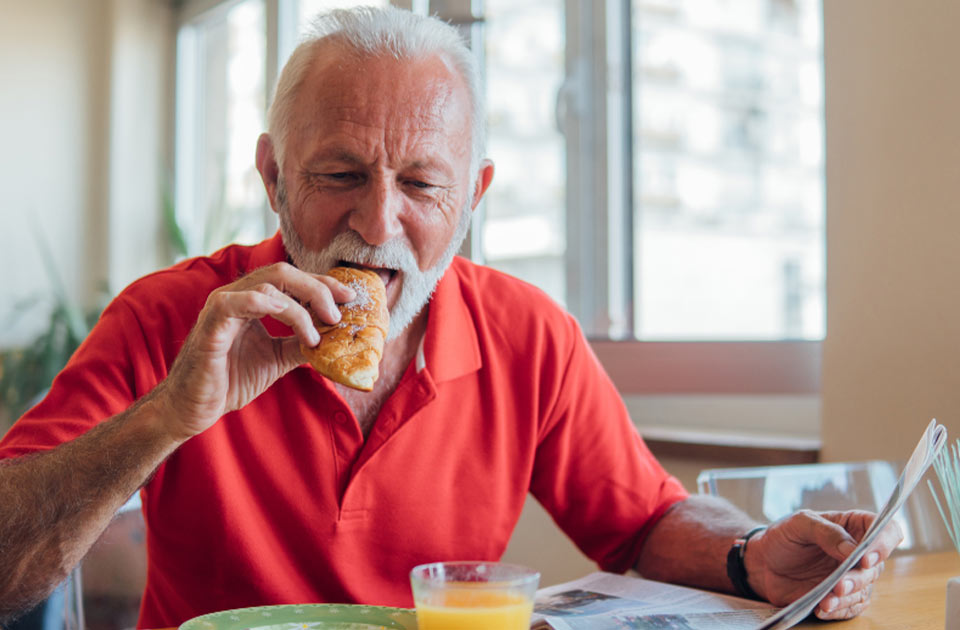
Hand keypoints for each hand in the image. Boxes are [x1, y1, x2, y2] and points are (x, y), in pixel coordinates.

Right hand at [152, 262, 355, 440]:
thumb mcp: (277, 359)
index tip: (350, 298)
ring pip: (268, 284)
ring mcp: (222, 306)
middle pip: (284, 273)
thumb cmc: (230, 380)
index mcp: (252, 300)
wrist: (194, 408)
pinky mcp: (211, 324)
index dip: (323, 284)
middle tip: (339, 313)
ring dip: (301, 307)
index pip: (292, 280)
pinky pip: (237, 301)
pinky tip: (292, 320)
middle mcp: (237, 295)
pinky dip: (269, 305)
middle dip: (318, 288)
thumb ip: (301, 343)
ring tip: (317, 334)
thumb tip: (336, 337)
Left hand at [745, 510, 902, 619]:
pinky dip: (838, 610)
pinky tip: (822, 608)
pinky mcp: (842, 597)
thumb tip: (853, 550)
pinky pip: (850, 608)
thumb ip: (826, 532)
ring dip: (847, 598)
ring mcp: (852, 576)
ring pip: (864, 590)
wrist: (763, 562)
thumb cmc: (784, 536)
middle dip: (858, 578)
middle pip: (876, 567)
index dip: (884, 543)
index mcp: (854, 526)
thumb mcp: (800, 524)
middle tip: (839, 585)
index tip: (867, 558)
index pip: (887, 530)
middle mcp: (859, 552)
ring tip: (827, 600)